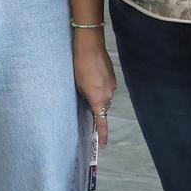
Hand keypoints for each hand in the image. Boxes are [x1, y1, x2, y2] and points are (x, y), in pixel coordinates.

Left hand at [73, 33, 116, 149]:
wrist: (90, 46)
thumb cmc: (80, 66)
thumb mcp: (77, 86)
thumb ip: (84, 98)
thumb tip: (88, 103)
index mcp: (98, 99)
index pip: (101, 121)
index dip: (102, 133)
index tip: (103, 144)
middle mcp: (108, 94)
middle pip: (102, 107)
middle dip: (94, 106)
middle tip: (83, 98)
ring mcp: (112, 85)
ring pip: (104, 96)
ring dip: (96, 93)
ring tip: (85, 82)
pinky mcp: (113, 77)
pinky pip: (106, 87)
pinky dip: (100, 85)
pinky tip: (91, 76)